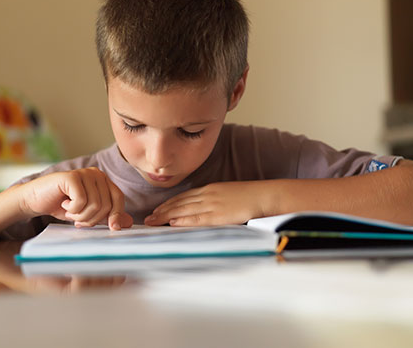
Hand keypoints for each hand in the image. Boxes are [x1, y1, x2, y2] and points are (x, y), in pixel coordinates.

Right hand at [19, 168, 132, 229]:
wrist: (34, 200)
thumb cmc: (62, 206)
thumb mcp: (88, 214)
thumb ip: (108, 216)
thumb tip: (129, 223)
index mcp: (103, 180)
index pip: (118, 198)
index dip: (116, 215)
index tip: (112, 229)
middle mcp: (96, 174)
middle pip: (106, 204)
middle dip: (92, 219)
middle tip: (78, 219)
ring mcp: (84, 173)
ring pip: (95, 205)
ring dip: (81, 216)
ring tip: (70, 211)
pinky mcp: (72, 177)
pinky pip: (81, 201)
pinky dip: (72, 210)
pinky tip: (63, 204)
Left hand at [144, 181, 267, 226]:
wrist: (264, 195)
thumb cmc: (250, 196)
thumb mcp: (228, 193)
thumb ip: (215, 199)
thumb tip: (206, 208)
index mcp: (210, 189)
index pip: (184, 196)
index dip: (169, 203)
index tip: (157, 209)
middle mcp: (207, 195)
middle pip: (179, 203)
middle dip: (162, 211)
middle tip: (148, 218)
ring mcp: (212, 205)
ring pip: (184, 210)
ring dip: (166, 216)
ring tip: (153, 222)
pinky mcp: (218, 215)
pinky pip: (197, 219)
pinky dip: (182, 221)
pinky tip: (172, 224)